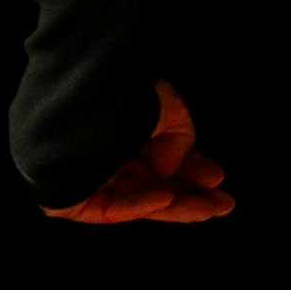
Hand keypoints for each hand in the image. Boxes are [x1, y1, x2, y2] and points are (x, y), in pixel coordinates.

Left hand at [53, 85, 238, 222]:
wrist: (71, 81)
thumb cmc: (112, 87)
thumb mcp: (161, 103)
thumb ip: (178, 135)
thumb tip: (170, 170)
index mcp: (115, 128)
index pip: (156, 157)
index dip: (189, 169)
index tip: (218, 178)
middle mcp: (99, 153)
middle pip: (150, 183)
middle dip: (190, 196)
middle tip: (224, 205)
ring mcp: (84, 175)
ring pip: (136, 199)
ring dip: (176, 206)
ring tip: (209, 208)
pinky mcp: (66, 198)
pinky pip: (108, 207)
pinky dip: (139, 205)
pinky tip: (167, 199)